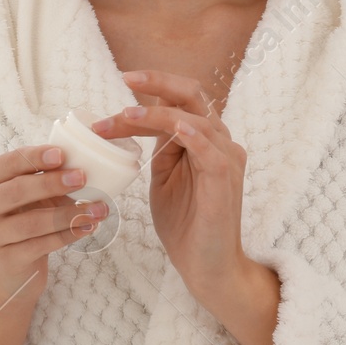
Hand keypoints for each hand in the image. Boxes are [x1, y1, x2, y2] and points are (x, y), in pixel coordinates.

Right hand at [0, 144, 109, 299]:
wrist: (10, 266)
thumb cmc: (23, 217)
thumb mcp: (30, 193)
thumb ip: (46, 176)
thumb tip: (81, 165)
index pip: (7, 163)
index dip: (34, 157)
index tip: (61, 154)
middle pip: (15, 191)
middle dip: (50, 183)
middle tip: (81, 178)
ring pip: (31, 223)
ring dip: (68, 214)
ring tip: (96, 210)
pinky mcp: (6, 260)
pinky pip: (40, 246)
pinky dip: (67, 235)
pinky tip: (86, 228)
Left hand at [89, 71, 250, 300]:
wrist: (206, 266)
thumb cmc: (185, 224)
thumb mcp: (163, 178)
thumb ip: (159, 149)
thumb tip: (134, 122)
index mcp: (203, 139)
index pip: (178, 101)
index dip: (150, 91)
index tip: (119, 83)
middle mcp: (220, 142)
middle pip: (193, 95)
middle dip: (158, 82)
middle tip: (126, 78)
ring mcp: (226, 159)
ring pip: (194, 119)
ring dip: (155, 115)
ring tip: (122, 117)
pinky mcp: (225, 180)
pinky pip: (211, 149)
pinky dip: (192, 134)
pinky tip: (173, 127)